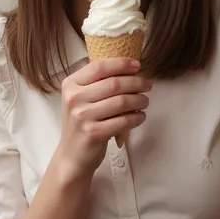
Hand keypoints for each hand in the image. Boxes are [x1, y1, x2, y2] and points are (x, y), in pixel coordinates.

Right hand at [57, 58, 151, 174]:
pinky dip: (137, 118)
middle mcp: (74, 98)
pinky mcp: (94, 133)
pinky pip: (124, 121)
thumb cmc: (82, 123)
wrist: (72, 154)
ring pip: (122, 101)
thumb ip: (97, 83)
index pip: (99, 67)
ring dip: (140, 100)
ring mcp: (83, 116)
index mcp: (71, 85)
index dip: (121, 64)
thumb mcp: (80, 98)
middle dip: (136, 82)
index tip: (137, 65)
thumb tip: (128, 69)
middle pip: (114, 83)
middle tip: (148, 85)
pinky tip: (141, 116)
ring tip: (145, 101)